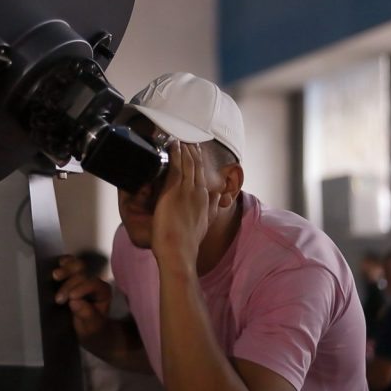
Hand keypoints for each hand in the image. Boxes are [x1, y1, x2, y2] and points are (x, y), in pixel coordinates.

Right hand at [53, 255, 111, 341]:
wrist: (90, 331)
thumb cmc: (93, 330)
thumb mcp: (92, 328)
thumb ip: (86, 314)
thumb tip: (74, 301)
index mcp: (103, 292)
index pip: (94, 284)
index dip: (83, 288)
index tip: (71, 298)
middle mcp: (95, 281)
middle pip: (84, 274)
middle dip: (70, 284)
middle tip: (58, 299)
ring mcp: (84, 277)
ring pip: (77, 265)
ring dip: (66, 269)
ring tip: (55, 276)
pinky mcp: (73, 276)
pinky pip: (70, 264)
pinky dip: (64, 263)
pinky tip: (57, 267)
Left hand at [150, 141, 220, 270]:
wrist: (179, 251)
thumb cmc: (187, 243)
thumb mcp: (204, 223)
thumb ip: (210, 208)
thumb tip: (217, 197)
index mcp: (205, 200)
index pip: (203, 177)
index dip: (200, 163)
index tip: (197, 154)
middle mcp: (199, 192)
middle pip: (197, 167)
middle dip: (194, 153)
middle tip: (190, 140)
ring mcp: (187, 191)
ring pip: (188, 164)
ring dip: (184, 149)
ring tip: (180, 139)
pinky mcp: (175, 191)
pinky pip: (176, 167)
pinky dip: (176, 154)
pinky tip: (173, 145)